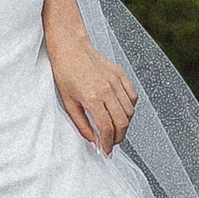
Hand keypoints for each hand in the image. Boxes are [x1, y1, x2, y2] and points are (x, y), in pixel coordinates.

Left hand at [49, 32, 137, 155]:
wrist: (70, 46)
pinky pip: (133, 96)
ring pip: (130, 111)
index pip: (107, 128)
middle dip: (118, 138)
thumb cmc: (65, 71)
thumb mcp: (67, 101)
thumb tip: (93, 142)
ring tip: (115, 128)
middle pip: (122, 122)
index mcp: (91, 97)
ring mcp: (116, 81)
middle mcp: (107, 89)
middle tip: (111, 143)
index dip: (108, 143)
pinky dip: (130, 107)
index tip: (106, 151)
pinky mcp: (121, 74)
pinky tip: (121, 111)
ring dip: (125, 124)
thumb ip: (81, 124)